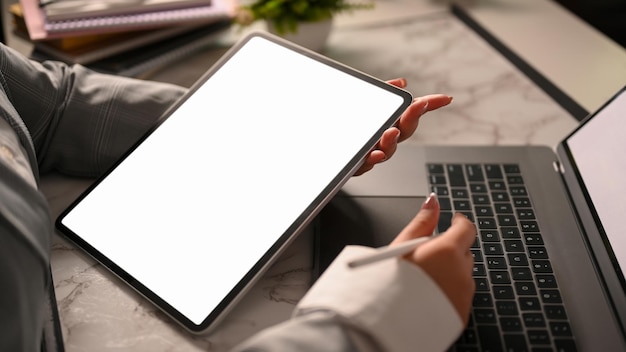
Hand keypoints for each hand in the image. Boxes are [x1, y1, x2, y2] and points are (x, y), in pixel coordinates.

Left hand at [354, 78, 452, 175]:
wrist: (328, 144)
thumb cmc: (351, 121)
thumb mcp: (365, 99)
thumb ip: (383, 91)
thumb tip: (401, 82)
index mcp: (391, 120)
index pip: (413, 112)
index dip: (430, 104)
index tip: (445, 99)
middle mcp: (386, 136)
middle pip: (405, 129)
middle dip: (412, 116)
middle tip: (418, 105)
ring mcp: (376, 150)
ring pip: (389, 149)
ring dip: (391, 140)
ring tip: (391, 132)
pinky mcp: (361, 162)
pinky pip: (369, 162)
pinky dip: (374, 158)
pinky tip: (375, 154)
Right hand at [390, 193, 476, 324]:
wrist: (387, 323)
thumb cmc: (389, 283)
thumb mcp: (402, 246)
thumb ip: (422, 222)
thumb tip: (433, 201)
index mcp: (448, 251)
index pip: (466, 228)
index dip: (459, 223)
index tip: (453, 220)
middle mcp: (461, 272)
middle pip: (464, 253)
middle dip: (451, 250)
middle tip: (428, 255)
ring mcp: (463, 295)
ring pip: (463, 276)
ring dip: (450, 273)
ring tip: (424, 280)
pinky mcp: (461, 313)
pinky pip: (460, 296)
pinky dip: (449, 292)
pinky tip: (428, 295)